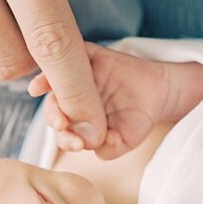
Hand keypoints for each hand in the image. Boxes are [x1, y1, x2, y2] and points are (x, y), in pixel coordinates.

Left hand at [29, 43, 202, 158]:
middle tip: (62, 125)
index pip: (63, 132)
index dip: (67, 139)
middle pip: (54, 108)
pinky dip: (58, 61)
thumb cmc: (137, 119)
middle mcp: (72, 100)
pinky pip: (69, 55)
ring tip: (47, 99)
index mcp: (76, 122)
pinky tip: (44, 78)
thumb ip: (111, 148)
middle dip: (55, 118)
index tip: (77, 145)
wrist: (158, 94)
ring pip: (56, 83)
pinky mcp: (89, 57)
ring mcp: (78, 78)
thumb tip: (100, 146)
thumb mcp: (126, 140)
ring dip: (49, 90)